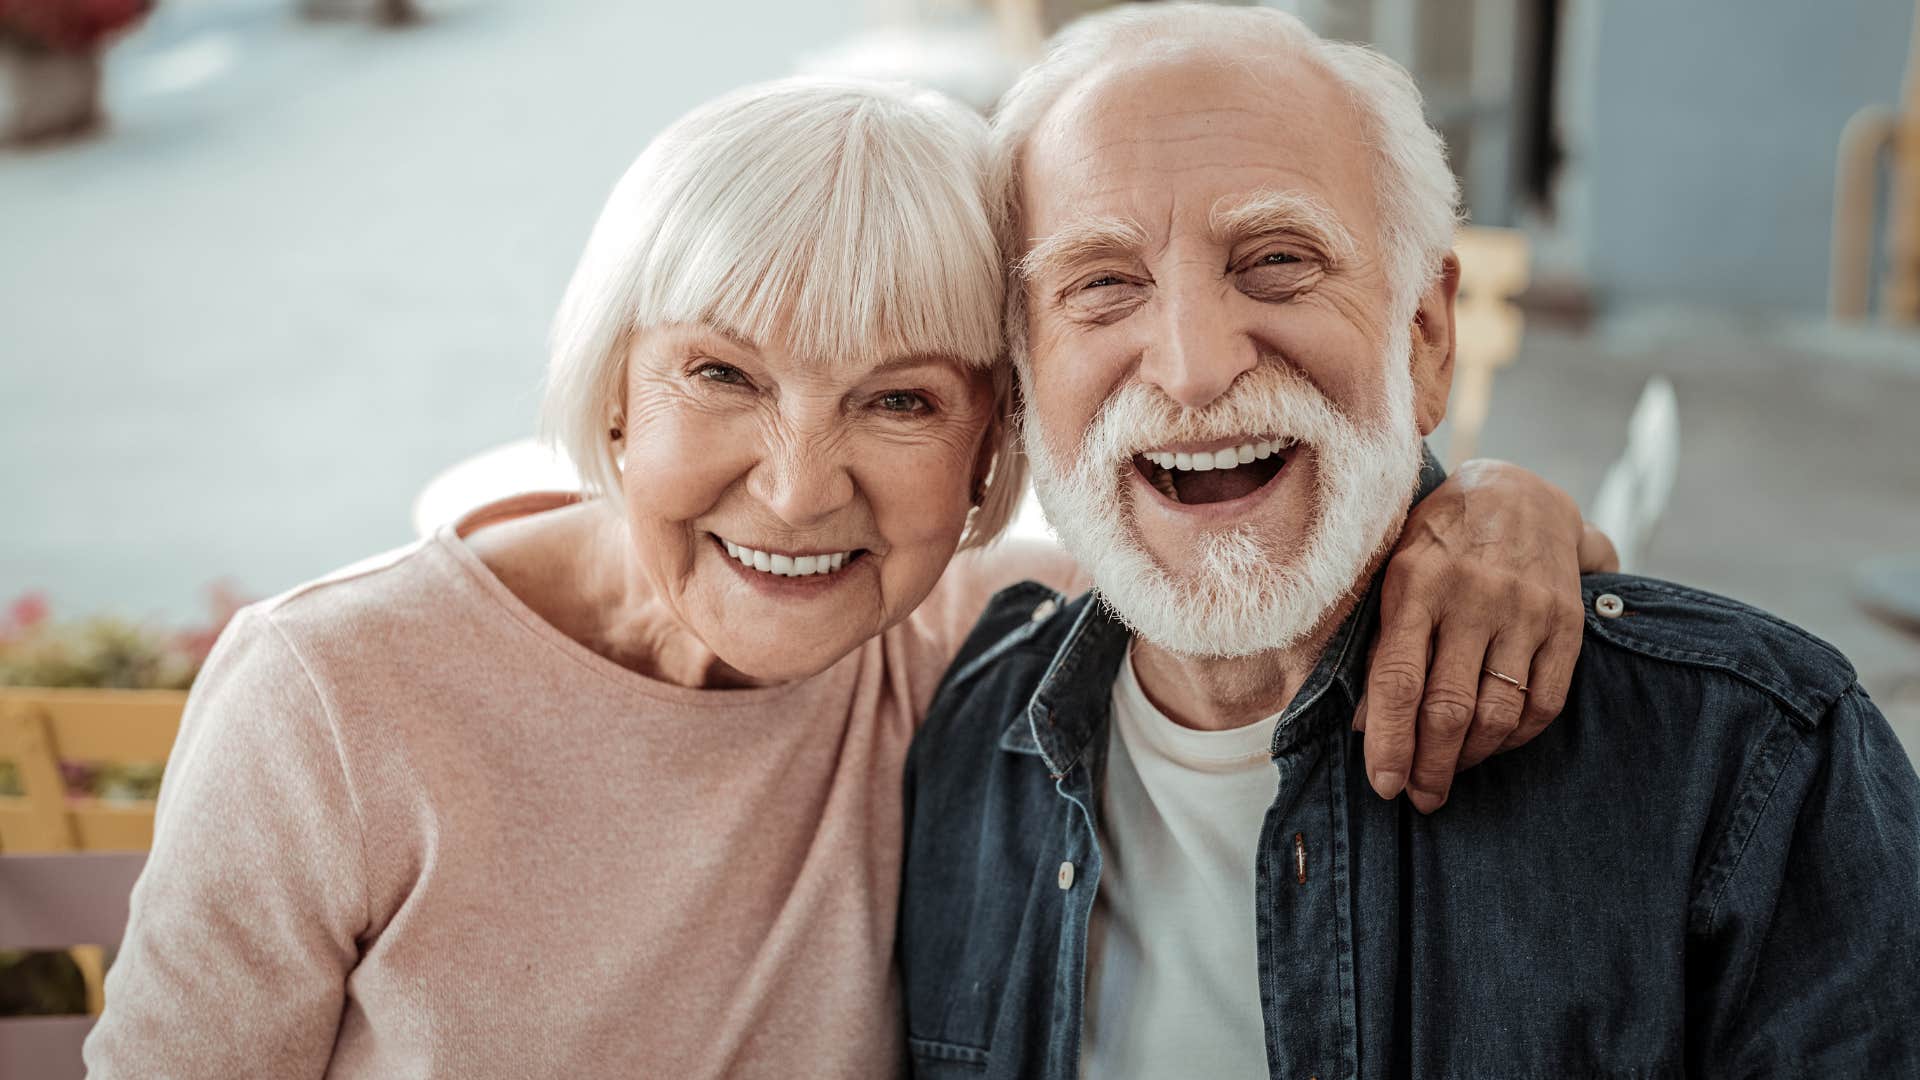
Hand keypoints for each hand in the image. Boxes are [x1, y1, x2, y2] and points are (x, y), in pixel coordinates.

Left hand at [1357, 458, 1610, 811]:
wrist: (1519, 492)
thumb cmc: (1438, 542)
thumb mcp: (1393, 574)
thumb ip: (1380, 645)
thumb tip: (1363, 726)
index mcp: (1415, 584)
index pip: (1397, 680)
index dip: (1388, 742)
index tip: (1384, 785)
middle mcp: (1473, 597)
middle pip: (1449, 708)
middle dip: (1431, 766)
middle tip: (1419, 796)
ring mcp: (1525, 611)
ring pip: (1497, 713)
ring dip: (1470, 759)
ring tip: (1450, 773)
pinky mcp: (1566, 624)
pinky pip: (1543, 703)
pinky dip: (1515, 738)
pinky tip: (1492, 745)